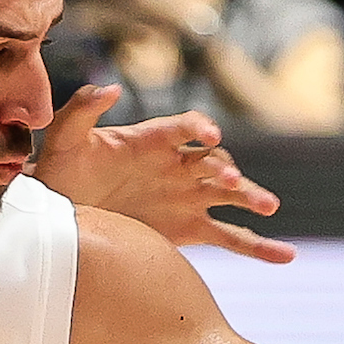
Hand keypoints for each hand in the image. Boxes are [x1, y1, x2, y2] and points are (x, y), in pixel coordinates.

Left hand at [33, 89, 291, 262]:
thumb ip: (82, 109)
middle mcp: (176, 166)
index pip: (184, 128)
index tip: (209, 135)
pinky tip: (286, 256)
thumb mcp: (64, 138)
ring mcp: (186, 198)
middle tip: (230, 184)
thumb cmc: (59, 172)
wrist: (58, 216)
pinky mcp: (189, 230)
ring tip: (268, 207)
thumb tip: (111, 87)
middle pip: (214, 162)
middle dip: (226, 170)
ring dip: (252, 197)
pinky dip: (259, 247)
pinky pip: (231, 238)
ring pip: (230, 196)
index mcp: (151, 140)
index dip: (198, 127)